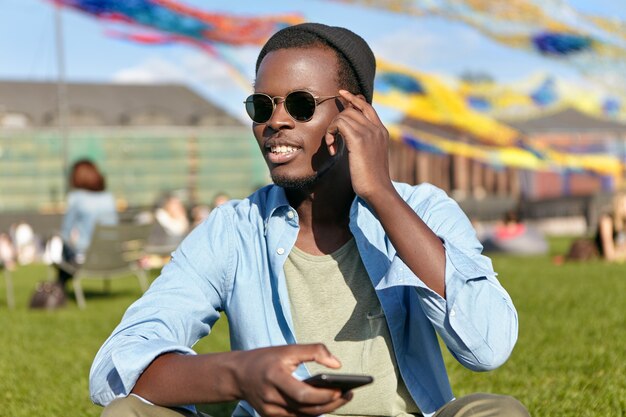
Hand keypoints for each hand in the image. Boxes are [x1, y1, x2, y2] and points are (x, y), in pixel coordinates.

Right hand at [234, 344, 352, 416]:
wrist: (238, 375)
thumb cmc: (266, 359)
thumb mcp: (288, 349)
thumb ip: (314, 351)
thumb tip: (338, 365)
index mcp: (275, 377)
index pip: (303, 394)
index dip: (324, 395)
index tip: (342, 389)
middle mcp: (271, 398)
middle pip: (307, 409)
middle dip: (331, 404)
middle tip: (349, 394)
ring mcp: (270, 411)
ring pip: (304, 416)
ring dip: (325, 409)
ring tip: (342, 397)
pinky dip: (313, 411)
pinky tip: (327, 403)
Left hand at [325, 90, 392, 200]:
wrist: (378, 190)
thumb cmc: (371, 178)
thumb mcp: (369, 156)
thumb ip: (363, 142)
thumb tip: (348, 134)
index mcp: (381, 131)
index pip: (367, 107)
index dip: (354, 99)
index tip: (342, 93)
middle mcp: (377, 129)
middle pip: (352, 110)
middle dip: (337, 119)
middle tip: (332, 138)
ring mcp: (369, 133)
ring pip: (343, 116)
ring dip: (332, 130)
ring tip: (333, 147)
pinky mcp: (359, 140)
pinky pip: (338, 124)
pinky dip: (331, 135)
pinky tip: (333, 150)